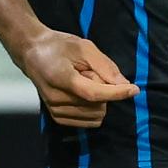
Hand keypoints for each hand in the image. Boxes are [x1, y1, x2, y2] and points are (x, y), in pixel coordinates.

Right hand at [18, 30, 138, 128]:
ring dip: (96, 100)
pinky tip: (81, 93)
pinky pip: (87, 121)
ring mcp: (55, 110)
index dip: (116, 93)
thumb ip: (105, 67)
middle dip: (102, 89)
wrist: (33, 53)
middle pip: (97, 105)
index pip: (94, 93)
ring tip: (83, 81)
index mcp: (62, 79)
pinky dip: (92, 108)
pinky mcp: (57, 117)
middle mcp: (57, 99)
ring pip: (94, 115)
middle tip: (89, 72)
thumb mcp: (84, 47)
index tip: (134, 90)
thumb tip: (125, 85)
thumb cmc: (59, 46)